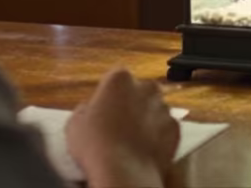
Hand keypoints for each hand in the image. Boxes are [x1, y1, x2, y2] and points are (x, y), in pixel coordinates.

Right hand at [66, 67, 179, 187]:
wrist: (124, 172)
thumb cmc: (95, 144)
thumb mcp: (75, 123)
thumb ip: (85, 109)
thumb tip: (89, 110)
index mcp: (120, 79)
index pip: (116, 77)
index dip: (109, 93)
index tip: (104, 108)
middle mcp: (147, 87)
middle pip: (139, 90)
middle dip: (131, 102)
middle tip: (118, 123)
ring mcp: (164, 107)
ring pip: (155, 109)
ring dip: (146, 119)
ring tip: (131, 140)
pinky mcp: (176, 128)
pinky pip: (165, 128)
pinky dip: (158, 136)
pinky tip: (144, 148)